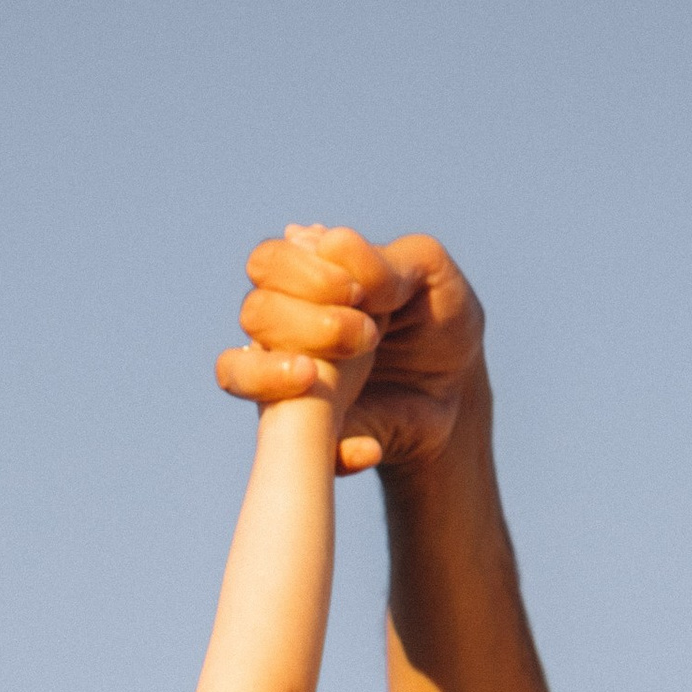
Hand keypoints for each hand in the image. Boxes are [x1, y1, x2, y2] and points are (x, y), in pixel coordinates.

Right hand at [217, 228, 487, 482]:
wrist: (455, 389)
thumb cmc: (436, 318)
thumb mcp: (429, 278)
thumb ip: (386, 262)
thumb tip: (327, 240)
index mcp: (307, 280)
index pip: (268, 263)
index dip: (300, 271)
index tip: (355, 291)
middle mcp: (283, 328)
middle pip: (254, 312)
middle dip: (305, 321)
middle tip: (369, 337)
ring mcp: (283, 382)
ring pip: (236, 371)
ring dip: (274, 374)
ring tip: (318, 380)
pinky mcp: (302, 437)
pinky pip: (282, 451)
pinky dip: (330, 452)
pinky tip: (371, 446)